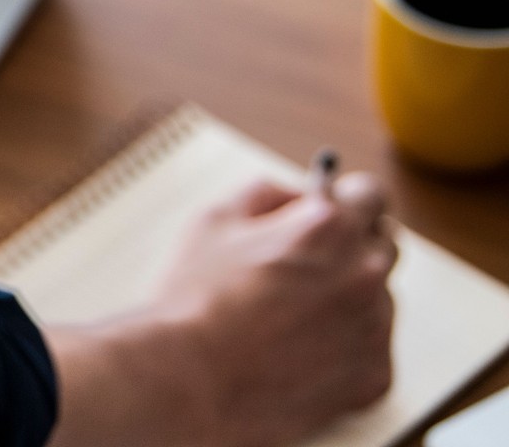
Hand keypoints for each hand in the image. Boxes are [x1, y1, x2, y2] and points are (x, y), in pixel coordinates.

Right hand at [47, 173, 397, 446]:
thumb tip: (296, 195)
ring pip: (377, 298)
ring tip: (290, 316)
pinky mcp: (375, 376)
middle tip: (304, 264)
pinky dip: (345, 346)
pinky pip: (372, 347)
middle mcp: (364, 273)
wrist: (192, 381)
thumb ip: (267, 192)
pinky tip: (300, 348)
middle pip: (383, 244)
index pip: (371, 194)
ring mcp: (374, 327)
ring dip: (347, 298)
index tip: (335, 208)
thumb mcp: (215, 218)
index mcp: (329, 227)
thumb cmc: (196, 300)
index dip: (348, 198)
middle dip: (349, 247)